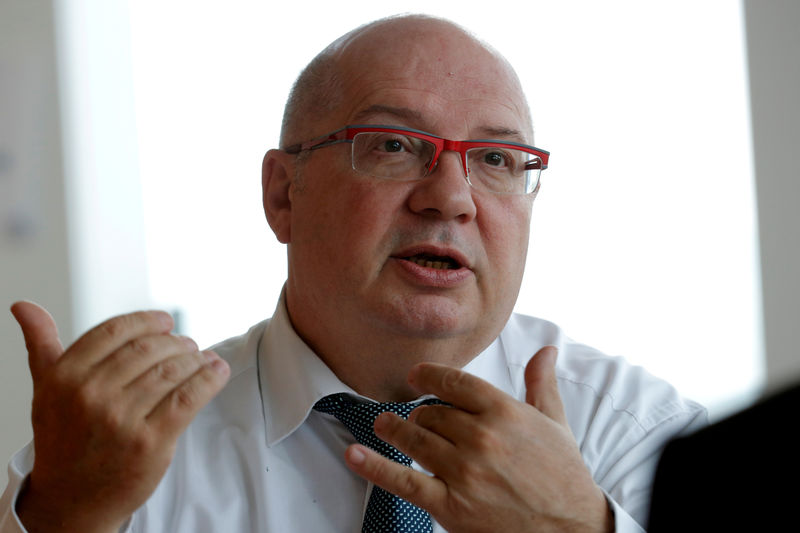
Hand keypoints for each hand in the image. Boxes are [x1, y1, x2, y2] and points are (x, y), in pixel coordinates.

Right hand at [10, 302, 229, 532]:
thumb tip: (23, 305)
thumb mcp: (46, 391)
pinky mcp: (150, 442)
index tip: (166, 322)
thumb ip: (42, 346)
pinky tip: (217, 371)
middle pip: (148, 348)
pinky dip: (209, 379)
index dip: (147, 321)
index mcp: (64, 377)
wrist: (72, 500)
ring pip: (172, 371)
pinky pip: (189, 398)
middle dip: (176, 342)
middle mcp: (90, 395)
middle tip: (188, 344)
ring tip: (204, 358)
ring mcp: (121, 419)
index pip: (116, 330)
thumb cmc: (63, 440)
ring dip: (196, 359)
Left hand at [344, 346, 613, 532]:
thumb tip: (546, 350)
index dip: (429, 376)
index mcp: (505, 412)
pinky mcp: (451, 505)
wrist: (571, 529)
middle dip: (421, 414)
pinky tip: (356, 454)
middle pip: (431, 412)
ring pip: (415, 438)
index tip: (417, 376)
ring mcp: (464, 471)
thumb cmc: (563, 477)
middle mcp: (481, 437)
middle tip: (417, 418)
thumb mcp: (556, 423)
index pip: (453, 382)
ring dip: (395, 429)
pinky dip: (375, 466)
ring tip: (384, 425)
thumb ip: (542, 384)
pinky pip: (404, 480)